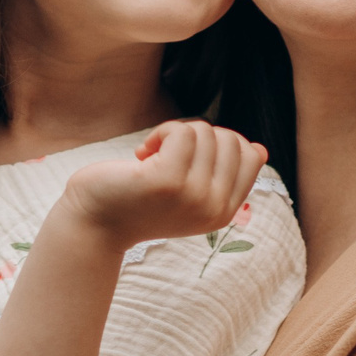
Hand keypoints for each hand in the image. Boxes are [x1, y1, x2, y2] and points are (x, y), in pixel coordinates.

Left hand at [57, 120, 267, 249]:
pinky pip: (182, 131)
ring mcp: (193, 196)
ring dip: (174, 133)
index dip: (220, 143)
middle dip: (197, 136)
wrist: (95, 223)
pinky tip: (142, 153)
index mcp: (224, 213)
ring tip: (152, 156)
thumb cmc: (139, 201)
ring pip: (205, 132)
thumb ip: (222, 175)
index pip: (250, 156)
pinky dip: (161, 132)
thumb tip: (260, 149)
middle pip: (230, 139)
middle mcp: (214, 208)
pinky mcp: (168, 181)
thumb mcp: (190, 193)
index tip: (188, 156)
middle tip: (167, 155)